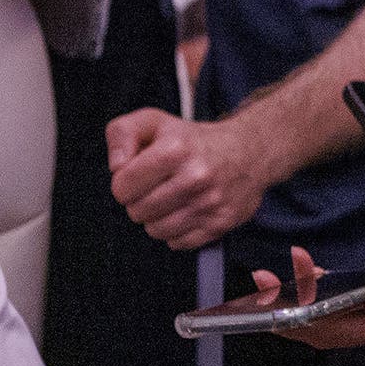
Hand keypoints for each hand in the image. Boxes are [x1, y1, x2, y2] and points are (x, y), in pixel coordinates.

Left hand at [107, 108, 281, 250]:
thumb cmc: (194, 140)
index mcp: (175, 149)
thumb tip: (116, 167)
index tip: (136, 175)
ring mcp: (210, 203)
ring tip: (170, 198)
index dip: (124, 182)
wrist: (248, 151)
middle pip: (137, 212)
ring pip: (155, 231)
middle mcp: (195, 177)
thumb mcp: (153, 122)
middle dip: (139, 201)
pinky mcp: (220, 223)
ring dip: (157, 218)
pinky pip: (178, 243)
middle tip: (155, 187)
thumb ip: (121, 135)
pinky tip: (186, 210)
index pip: (122, 188)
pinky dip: (177, 231)